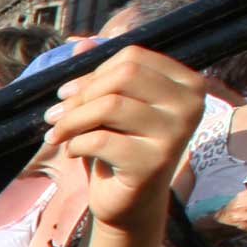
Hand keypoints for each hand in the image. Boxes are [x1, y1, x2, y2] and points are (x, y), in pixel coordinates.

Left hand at [42, 49, 207, 225]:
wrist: (130, 202)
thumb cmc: (120, 146)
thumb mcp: (110, 106)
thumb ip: (99, 73)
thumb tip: (80, 43)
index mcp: (187, 83)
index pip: (133, 56)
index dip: (93, 72)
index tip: (70, 93)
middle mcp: (190, 105)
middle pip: (122, 76)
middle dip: (80, 94)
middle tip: (56, 114)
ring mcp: (176, 134)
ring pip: (109, 105)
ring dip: (71, 120)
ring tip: (57, 132)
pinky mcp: (154, 163)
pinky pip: (100, 140)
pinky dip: (75, 144)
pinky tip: (72, 152)